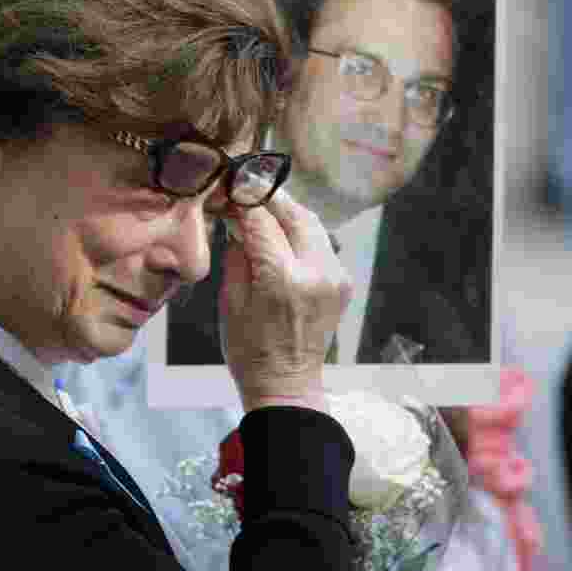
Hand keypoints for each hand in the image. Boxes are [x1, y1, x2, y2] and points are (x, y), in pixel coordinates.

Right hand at [218, 185, 352, 411]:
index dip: (243, 200)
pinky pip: (321, 242)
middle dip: (269, 198)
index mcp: (282, 279)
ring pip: (313, 223)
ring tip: (262, 208)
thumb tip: (240, 218)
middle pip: (295, 214)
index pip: (262, 221)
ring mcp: (335, 276)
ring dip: (287, 212)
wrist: (286, 383)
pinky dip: (301, 232)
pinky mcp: (342, 281)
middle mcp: (316, 272)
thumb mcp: (230, 298)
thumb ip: (238, 252)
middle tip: (246, 187)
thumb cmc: (248, 347)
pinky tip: (282, 234)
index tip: (228, 188)